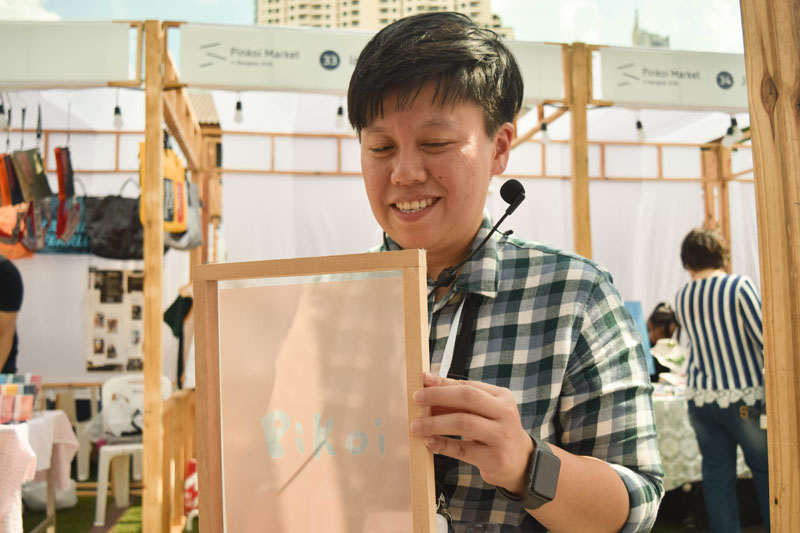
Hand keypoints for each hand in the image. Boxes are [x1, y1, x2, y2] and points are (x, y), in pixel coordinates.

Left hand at [410, 372, 532, 493]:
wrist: (521, 462)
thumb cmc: (495, 430)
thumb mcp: (485, 410)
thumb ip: (460, 398)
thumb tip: (427, 382)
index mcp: (502, 397)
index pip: (468, 386)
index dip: (443, 383)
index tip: (422, 382)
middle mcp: (505, 414)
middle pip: (467, 398)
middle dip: (438, 396)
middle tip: (416, 399)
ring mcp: (501, 436)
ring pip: (464, 423)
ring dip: (435, 423)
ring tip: (416, 426)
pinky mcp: (494, 458)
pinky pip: (462, 450)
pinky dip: (443, 445)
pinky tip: (429, 441)